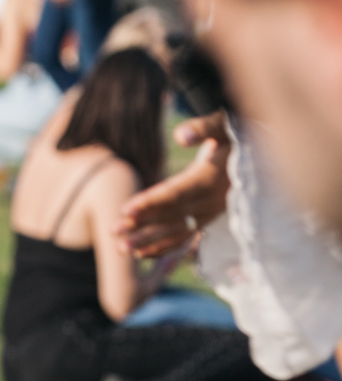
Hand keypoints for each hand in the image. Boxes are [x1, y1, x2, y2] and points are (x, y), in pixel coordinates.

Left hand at [118, 112, 232, 258]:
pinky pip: (185, 236)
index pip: (175, 193)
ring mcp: (210, 212)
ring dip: (149, 241)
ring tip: (121, 249)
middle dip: (142, 225)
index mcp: (209, 178)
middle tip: (113, 232)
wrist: (265, 153)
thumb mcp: (225, 126)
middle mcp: (210, 200)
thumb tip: (180, 136)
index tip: (126, 210)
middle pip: (171, 216)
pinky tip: (141, 254)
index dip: (151, 202)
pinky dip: (164, 246)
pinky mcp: (208, 217)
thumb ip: (203, 128)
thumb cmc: (239, 134)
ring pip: (177, 231)